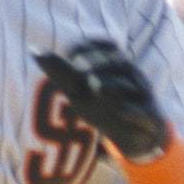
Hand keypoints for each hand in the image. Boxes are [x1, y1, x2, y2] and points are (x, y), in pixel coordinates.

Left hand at [34, 39, 167, 161]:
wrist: (135, 137)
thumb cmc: (103, 108)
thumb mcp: (81, 91)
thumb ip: (61, 72)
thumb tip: (34, 51)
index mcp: (116, 65)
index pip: (106, 45)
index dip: (89, 47)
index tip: (70, 54)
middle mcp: (132, 77)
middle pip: (119, 63)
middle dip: (100, 65)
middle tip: (80, 72)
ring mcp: (142, 97)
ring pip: (132, 85)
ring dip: (113, 84)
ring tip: (95, 86)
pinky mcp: (149, 118)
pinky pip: (144, 112)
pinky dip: (132, 112)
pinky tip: (120, 112)